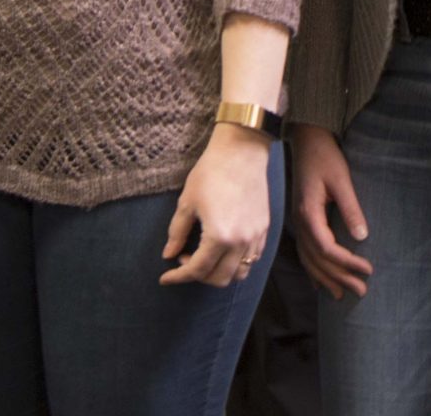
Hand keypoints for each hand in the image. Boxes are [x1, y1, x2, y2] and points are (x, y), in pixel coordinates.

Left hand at [160, 125, 273, 287]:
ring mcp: (256, 238)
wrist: (242, 152)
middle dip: (198, 276)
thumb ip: (177, 232)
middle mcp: (241, 243)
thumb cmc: (211, 173)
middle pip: (220, 278)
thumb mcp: (187, 202)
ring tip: (205, 255)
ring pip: (240, 274)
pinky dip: (237, 263)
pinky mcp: (265, 230)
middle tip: (184, 259)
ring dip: (220, 273)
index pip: (197, 270)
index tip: (165, 277)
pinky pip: (252, 260)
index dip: (178, 276)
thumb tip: (168, 254)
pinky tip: (223, 249)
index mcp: (219, 237)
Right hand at [290, 124, 373, 298]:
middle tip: (362, 291)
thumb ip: (350, 208)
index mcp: (309, 212)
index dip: (347, 262)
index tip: (368, 269)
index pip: (327, 248)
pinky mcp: (301, 219)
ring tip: (342, 295)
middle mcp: (299, 221)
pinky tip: (318, 281)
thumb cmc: (325, 157)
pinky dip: (312, 268)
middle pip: (318, 258)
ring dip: (325, 278)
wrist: (306, 140)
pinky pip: (304, 251)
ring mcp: (297, 222)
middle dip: (339, 277)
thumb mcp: (341, 180)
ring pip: (308, 258)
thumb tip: (361, 236)